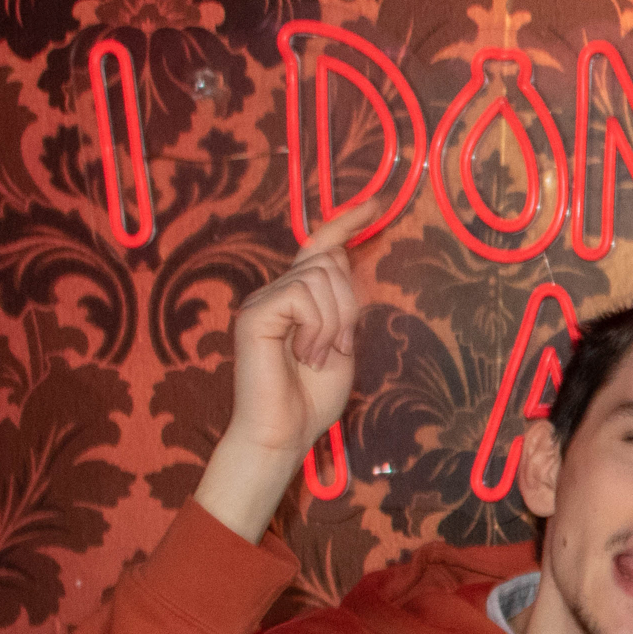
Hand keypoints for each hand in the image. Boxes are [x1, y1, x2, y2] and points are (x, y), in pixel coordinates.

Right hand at [194, 209, 366, 541]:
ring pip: (321, 278)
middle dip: (348, 305)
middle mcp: (277, 292)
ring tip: (317, 355)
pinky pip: (303, 295)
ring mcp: (263, 301)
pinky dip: (317, 327)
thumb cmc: (313, 396)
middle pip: (330, 262)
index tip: (377, 202)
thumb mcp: (342, 343)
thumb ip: (342, 306)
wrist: (285, 431)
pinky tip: (304, 354)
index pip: (322, 247)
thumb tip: (344, 264)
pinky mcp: (255, 314)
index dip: (347, 221)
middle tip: (337, 348)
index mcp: (299, 298)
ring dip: (335, 322)